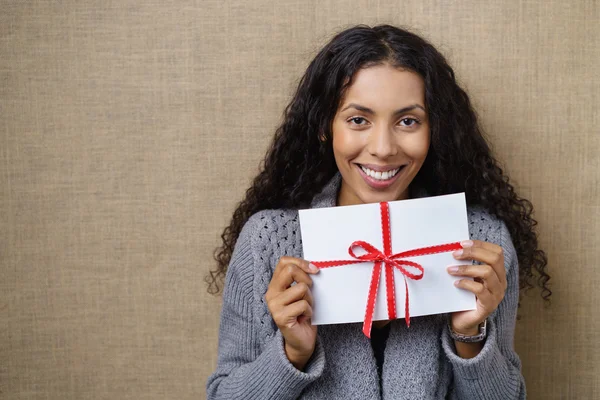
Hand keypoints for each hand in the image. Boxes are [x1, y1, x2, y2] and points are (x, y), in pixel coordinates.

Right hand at [265, 256, 318, 370]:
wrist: (301, 340)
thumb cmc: (303, 314)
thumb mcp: (302, 292)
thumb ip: (301, 279)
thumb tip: (314, 266)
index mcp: (275, 284)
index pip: (284, 262)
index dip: (301, 262)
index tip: (314, 270)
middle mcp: (271, 293)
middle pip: (290, 271)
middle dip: (307, 279)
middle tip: (309, 292)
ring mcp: (274, 305)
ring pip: (301, 288)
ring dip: (310, 299)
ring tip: (306, 309)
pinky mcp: (281, 317)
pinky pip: (303, 305)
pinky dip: (309, 311)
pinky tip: (304, 318)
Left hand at [447, 240, 506, 334]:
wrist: (463, 320)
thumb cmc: (464, 295)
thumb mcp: (467, 276)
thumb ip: (467, 264)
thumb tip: (454, 247)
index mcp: (498, 272)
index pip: (496, 252)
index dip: (480, 244)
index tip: (462, 243)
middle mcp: (501, 281)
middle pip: (494, 259)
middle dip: (473, 252)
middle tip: (455, 254)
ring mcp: (497, 294)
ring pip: (487, 272)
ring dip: (466, 269)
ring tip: (451, 270)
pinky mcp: (489, 305)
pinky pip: (480, 290)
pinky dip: (466, 284)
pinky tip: (455, 284)